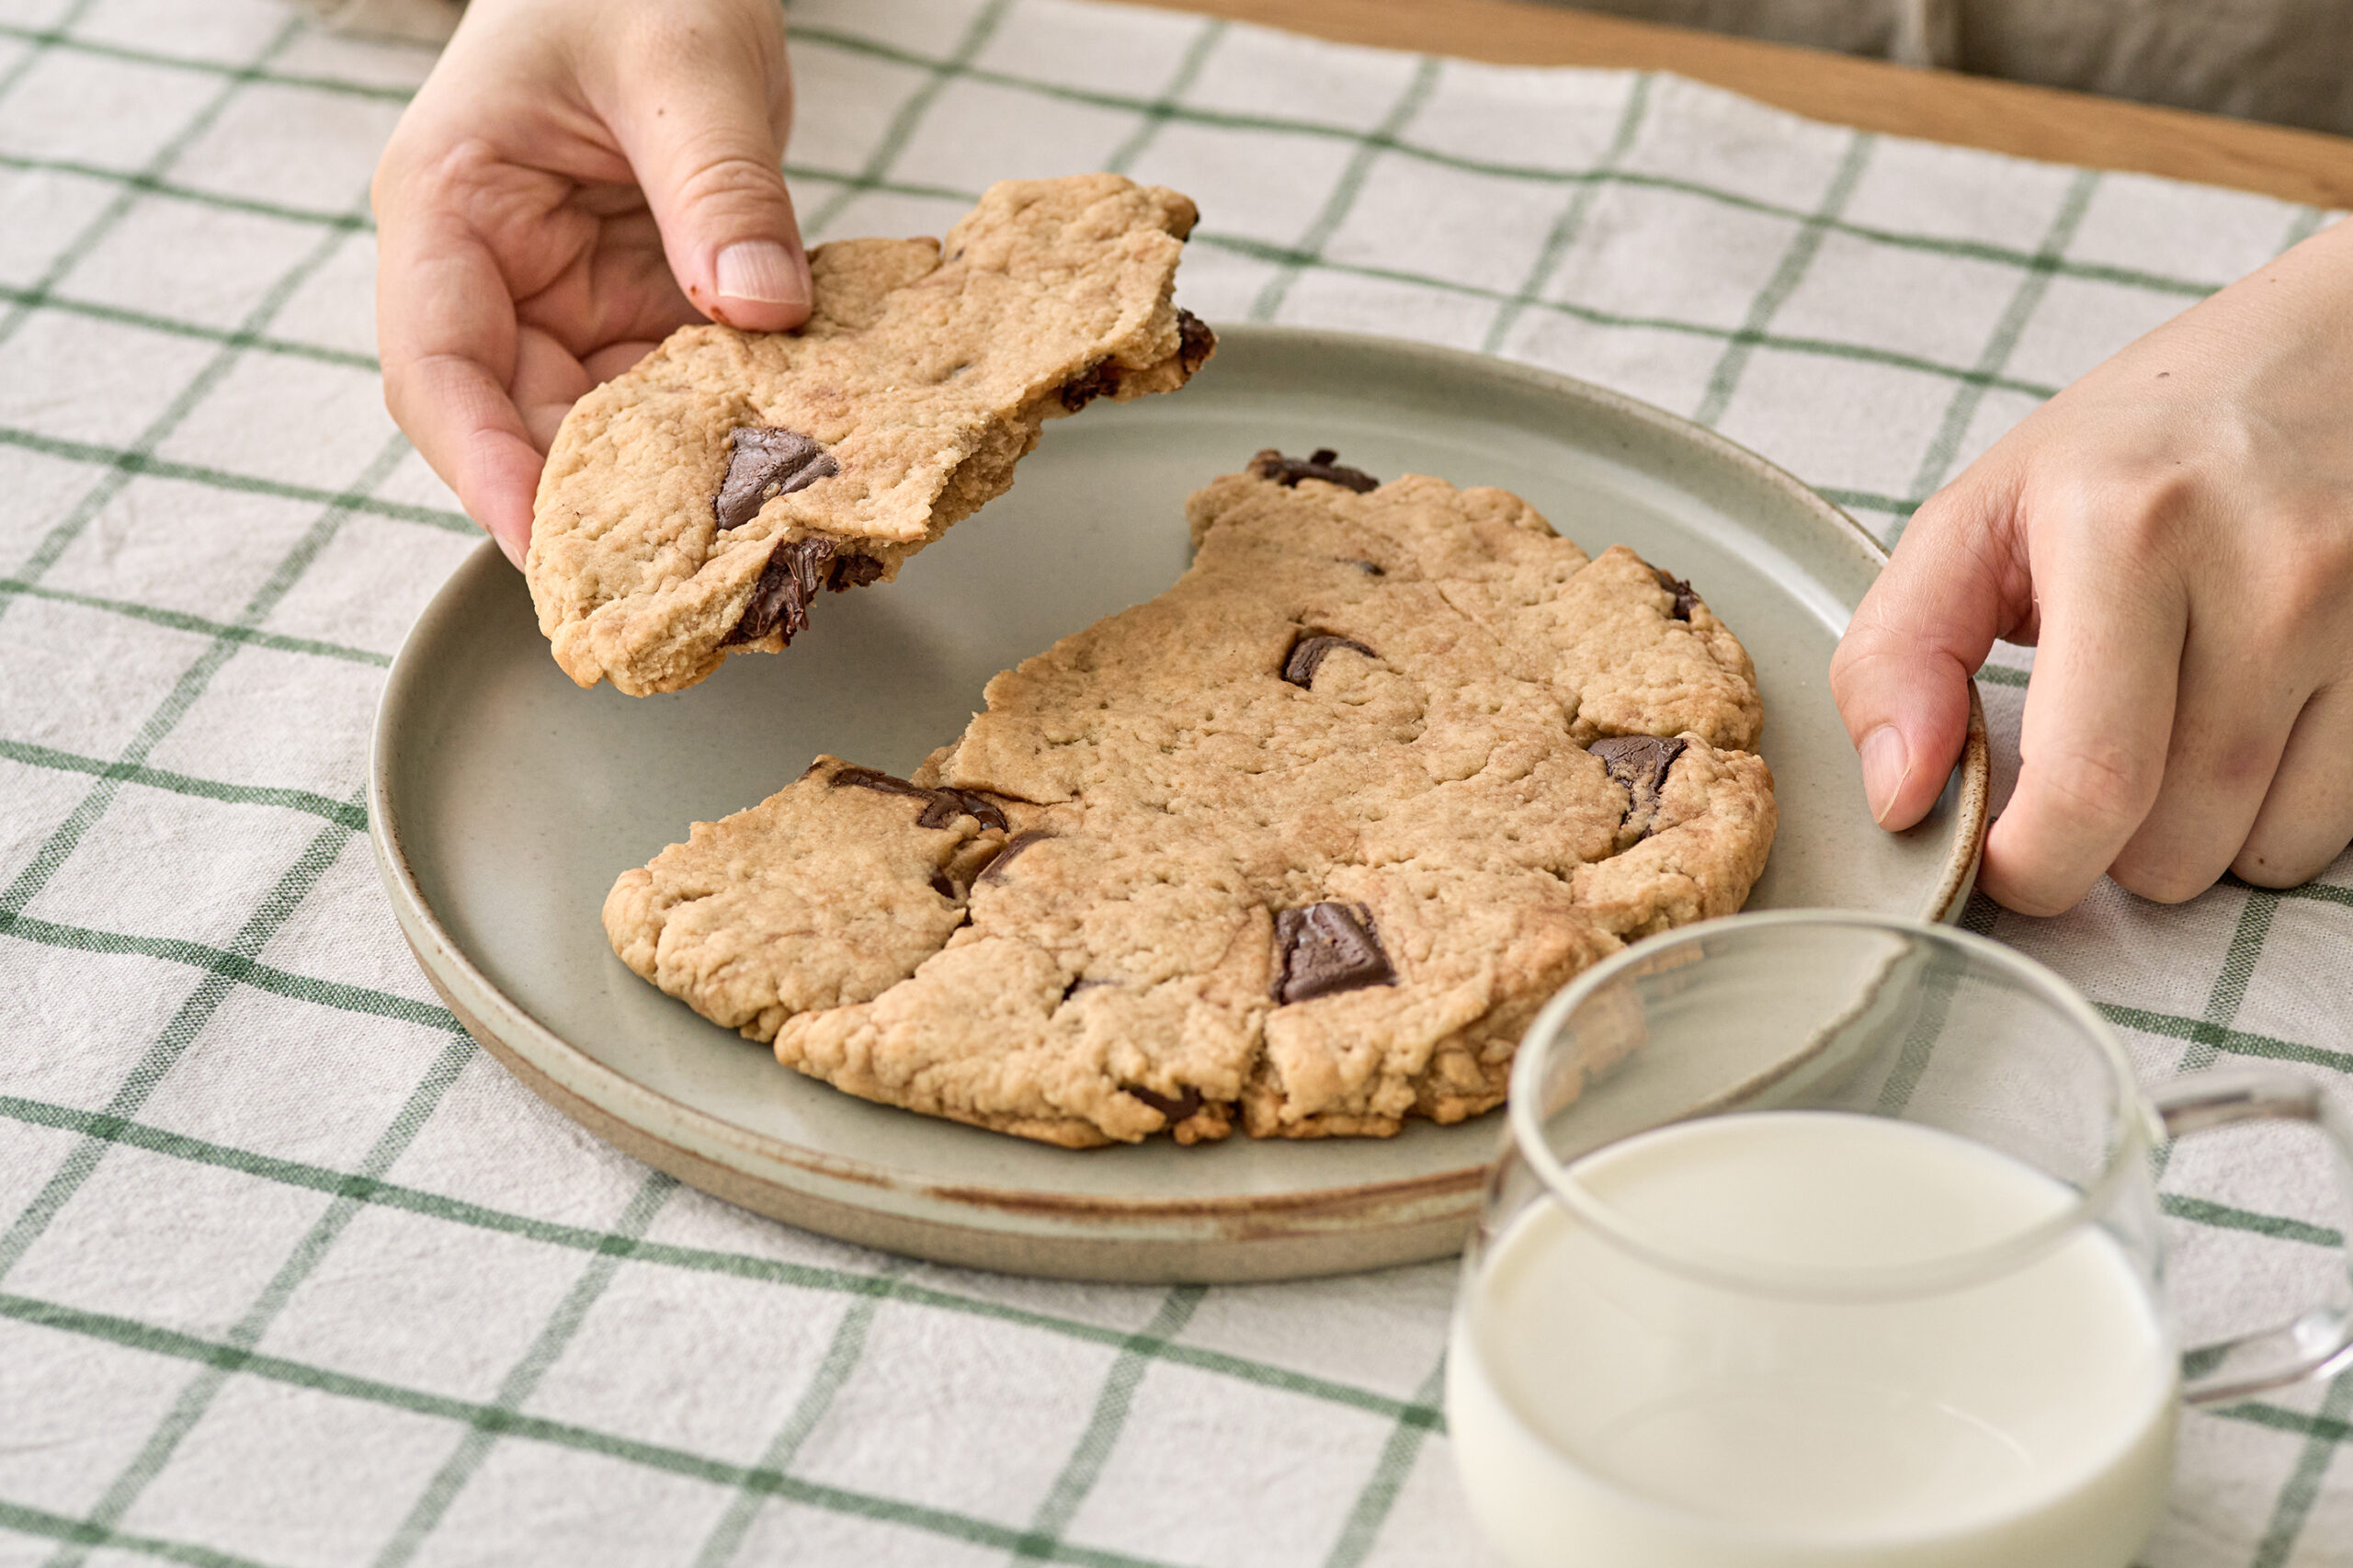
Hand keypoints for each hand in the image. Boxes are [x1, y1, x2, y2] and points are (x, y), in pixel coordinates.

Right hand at [371, 0, 809, 565]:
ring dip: (673, 483)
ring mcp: (569, 300)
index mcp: (449, 209)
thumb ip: (721, 183)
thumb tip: (759, 308)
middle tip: (685, 582)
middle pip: (521, 427)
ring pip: (603, 431)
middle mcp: (495, 275)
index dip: (488, 473)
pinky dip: (726, 437)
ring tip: (749, 544)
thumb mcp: (686, 59)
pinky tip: (786, 472)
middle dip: (598, 507)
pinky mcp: (642, 311)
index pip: (438, 372)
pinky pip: (674, 399)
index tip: (551, 553)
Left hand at [1831, 219, 2352, 914]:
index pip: (2089, 785)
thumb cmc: (2149, 441)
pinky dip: (2274, 812)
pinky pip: (2335, 826)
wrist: (2346, 348)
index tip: (2003, 858)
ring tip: (2167, 729)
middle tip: (2078, 769)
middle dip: (2101, 848)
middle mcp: (2271, 575)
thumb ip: (1902, 649)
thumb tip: (1898, 795)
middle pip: (2169, 842)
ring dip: (2191, 834)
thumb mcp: (1988, 508)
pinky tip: (2247, 722)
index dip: (2031, 865)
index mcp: (2130, 531)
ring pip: (2255, 854)